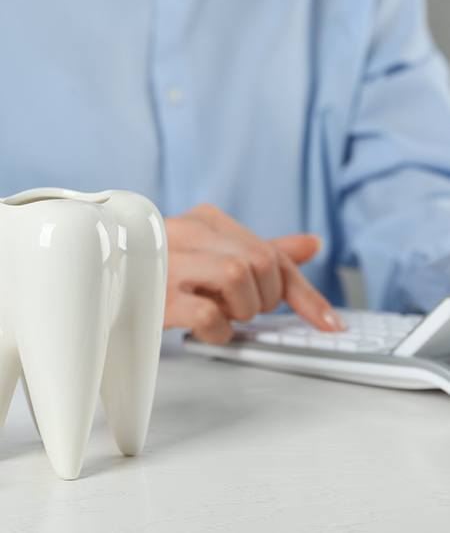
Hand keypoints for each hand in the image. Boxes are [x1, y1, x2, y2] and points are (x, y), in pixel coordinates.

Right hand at [164, 203, 344, 343]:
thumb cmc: (164, 269)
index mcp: (209, 219)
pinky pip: (208, 315)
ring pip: (239, 278)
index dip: (306, 294)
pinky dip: (218, 330)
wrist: (102, 278)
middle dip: (264, 299)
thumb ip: (264, 250)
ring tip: (221, 313)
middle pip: (262, 264)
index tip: (330, 324)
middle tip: (243, 309)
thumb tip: (312, 244)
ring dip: (241, 310)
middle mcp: (190, 231)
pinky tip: (207, 329)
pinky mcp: (155, 294)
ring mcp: (170, 261)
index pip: (273, 253)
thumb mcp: (215, 254)